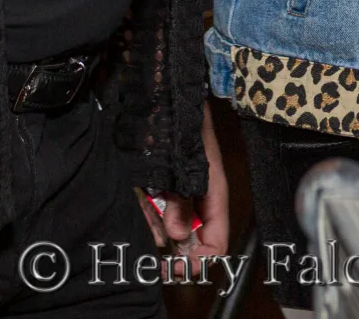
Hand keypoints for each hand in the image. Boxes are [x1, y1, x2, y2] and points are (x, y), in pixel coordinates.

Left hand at [147, 103, 230, 269]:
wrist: (165, 89)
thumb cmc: (182, 121)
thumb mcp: (188, 159)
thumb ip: (182, 198)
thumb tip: (175, 236)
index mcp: (212, 192)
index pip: (217, 241)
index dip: (201, 261)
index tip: (180, 269)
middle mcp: (196, 196)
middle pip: (193, 240)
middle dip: (177, 254)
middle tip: (157, 264)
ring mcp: (176, 190)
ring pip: (168, 226)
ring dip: (157, 234)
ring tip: (144, 237)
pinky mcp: (157, 183)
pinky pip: (152, 209)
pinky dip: (146, 216)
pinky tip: (141, 216)